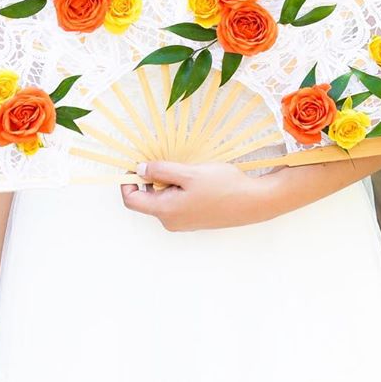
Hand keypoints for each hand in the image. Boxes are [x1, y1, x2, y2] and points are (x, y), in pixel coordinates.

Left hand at [119, 159, 269, 230]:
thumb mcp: (189, 173)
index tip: (135, 163)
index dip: (128, 181)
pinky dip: (178, 188)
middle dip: (151, 178)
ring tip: (185, 168)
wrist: (252, 202)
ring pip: (163, 198)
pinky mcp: (193, 218)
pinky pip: (176, 202)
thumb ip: (161, 171)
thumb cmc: (222, 186)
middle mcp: (171, 221)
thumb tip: (139, 169)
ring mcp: (183, 222)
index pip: (132, 200)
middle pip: (147, 198)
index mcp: (166, 211)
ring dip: (167, 181)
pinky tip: (194, 177)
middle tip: (165, 159)